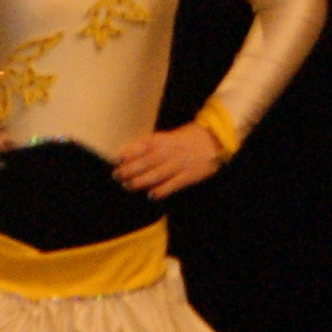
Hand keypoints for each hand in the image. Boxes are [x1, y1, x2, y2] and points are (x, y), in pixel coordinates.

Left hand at [112, 121, 227, 199]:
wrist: (215, 140)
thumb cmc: (185, 139)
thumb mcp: (167, 136)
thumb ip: (150, 145)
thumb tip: (126, 155)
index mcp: (163, 140)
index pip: (144, 145)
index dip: (130, 152)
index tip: (116, 159)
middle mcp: (170, 152)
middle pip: (147, 161)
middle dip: (130, 169)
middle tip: (117, 175)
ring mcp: (180, 164)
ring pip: (158, 173)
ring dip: (141, 181)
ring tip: (128, 185)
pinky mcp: (189, 175)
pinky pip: (174, 184)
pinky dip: (162, 190)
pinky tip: (151, 195)